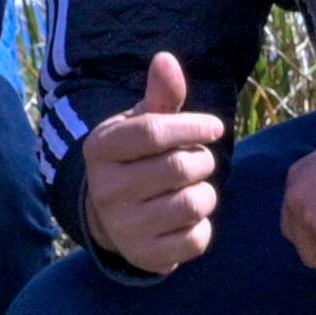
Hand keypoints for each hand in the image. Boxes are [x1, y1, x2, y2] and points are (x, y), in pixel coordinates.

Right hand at [77, 50, 228, 273]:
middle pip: (180, 166)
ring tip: (192, 188)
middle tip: (199, 161)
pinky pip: (197, 238)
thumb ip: (159, 95)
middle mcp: (105, 189)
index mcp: (100, 149)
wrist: (109, 218)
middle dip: (203, 160)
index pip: (153, 131)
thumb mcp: (141, 124)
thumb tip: (166, 59)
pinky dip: (202, 226)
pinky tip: (186, 218)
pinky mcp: (145, 255)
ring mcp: (123, 226)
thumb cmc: (135, 160)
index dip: (193, 126)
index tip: (214, 127)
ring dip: (206, 193)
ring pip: (193, 203)